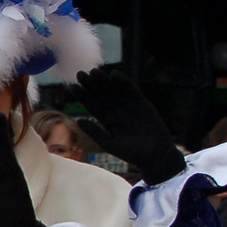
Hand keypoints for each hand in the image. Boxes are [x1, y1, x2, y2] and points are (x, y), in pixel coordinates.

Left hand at [70, 68, 188, 184]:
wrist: (154, 154)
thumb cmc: (130, 152)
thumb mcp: (109, 144)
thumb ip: (95, 133)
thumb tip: (79, 121)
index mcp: (106, 120)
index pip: (91, 105)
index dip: (82, 96)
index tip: (72, 86)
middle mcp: (115, 110)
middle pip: (100, 95)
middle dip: (91, 85)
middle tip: (80, 74)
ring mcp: (128, 106)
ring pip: (113, 90)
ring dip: (104, 81)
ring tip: (94, 72)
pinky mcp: (141, 103)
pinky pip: (131, 91)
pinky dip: (124, 83)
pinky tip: (115, 75)